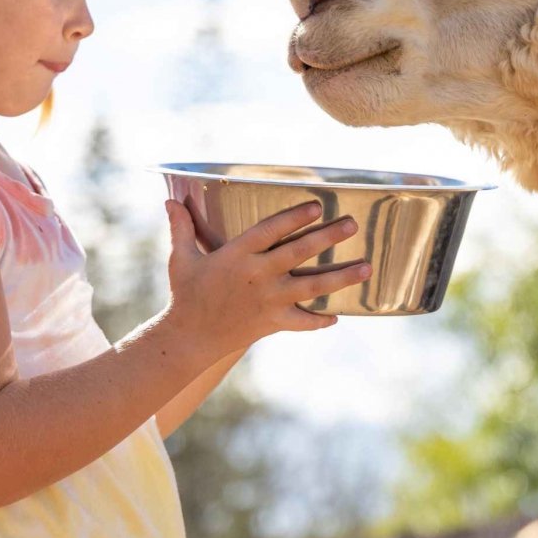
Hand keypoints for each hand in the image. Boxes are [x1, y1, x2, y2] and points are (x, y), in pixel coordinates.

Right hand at [161, 198, 368, 357]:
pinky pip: (301, 322)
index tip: (317, 206)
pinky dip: (319, 321)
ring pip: (311, 287)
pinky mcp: (272, 322)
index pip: (270, 230)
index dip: (293, 217)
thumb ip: (181, 228)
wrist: (188, 338)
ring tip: (367, 267)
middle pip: (299, 253)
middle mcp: (257, 276)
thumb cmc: (186, 293)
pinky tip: (337, 316)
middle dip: (328, 238)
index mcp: (236, 255)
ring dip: (341, 277)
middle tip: (352, 224)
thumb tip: (170, 200)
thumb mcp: (181, 258)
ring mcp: (268, 300)